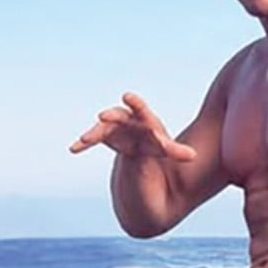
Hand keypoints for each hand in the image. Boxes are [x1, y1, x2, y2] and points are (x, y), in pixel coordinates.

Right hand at [69, 90, 196, 164]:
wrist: (150, 170)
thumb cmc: (161, 160)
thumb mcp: (167, 156)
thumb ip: (176, 153)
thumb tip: (194, 156)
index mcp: (149, 125)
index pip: (143, 112)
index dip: (136, 104)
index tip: (127, 97)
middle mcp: (133, 124)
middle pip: (121, 117)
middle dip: (112, 116)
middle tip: (102, 116)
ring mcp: (120, 131)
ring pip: (105, 128)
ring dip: (94, 132)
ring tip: (84, 139)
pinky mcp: (109, 139)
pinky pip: (96, 139)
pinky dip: (86, 143)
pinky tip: (73, 149)